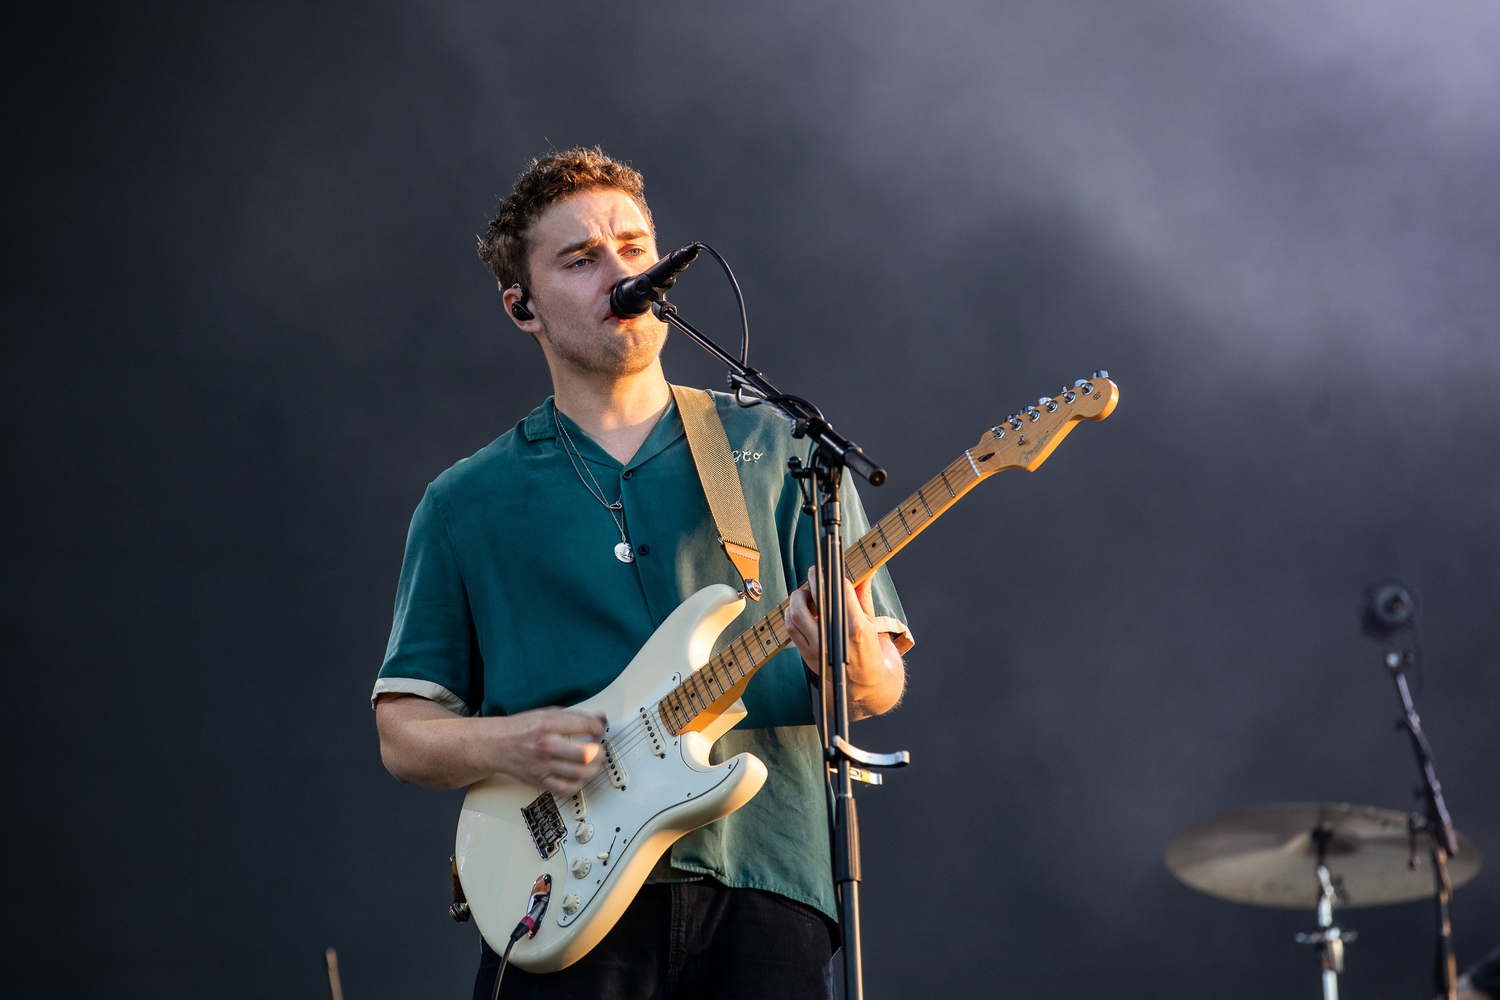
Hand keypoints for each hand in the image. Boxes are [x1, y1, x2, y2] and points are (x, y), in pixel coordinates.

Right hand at [479, 707, 607, 794]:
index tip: (599, 731)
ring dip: (593, 769)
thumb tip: (599, 718)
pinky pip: (566, 788)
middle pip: (586, 754)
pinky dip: (578, 784)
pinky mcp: (540, 780)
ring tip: (592, 763)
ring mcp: (544, 765)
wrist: (496, 744)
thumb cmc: (521, 729)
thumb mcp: (547, 713)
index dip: (599, 729)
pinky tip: (578, 776)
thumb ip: (574, 716)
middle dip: (600, 752)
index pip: (586, 725)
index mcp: (550, 724)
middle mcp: (547, 745)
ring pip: (580, 773)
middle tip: (599, 750)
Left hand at [785, 569, 904, 718]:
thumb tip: (863, 571)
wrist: (864, 688)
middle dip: (814, 581)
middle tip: (815, 572)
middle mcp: (836, 639)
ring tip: (807, 594)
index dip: (833, 576)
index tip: (829, 566)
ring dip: (798, 598)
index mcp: (857, 629)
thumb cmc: (870, 653)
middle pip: (817, 601)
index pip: (841, 592)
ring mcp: (819, 649)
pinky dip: (791, 614)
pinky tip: (800, 609)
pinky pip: (791, 628)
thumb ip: (862, 596)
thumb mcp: (871, 624)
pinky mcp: (807, 656)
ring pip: (797, 614)